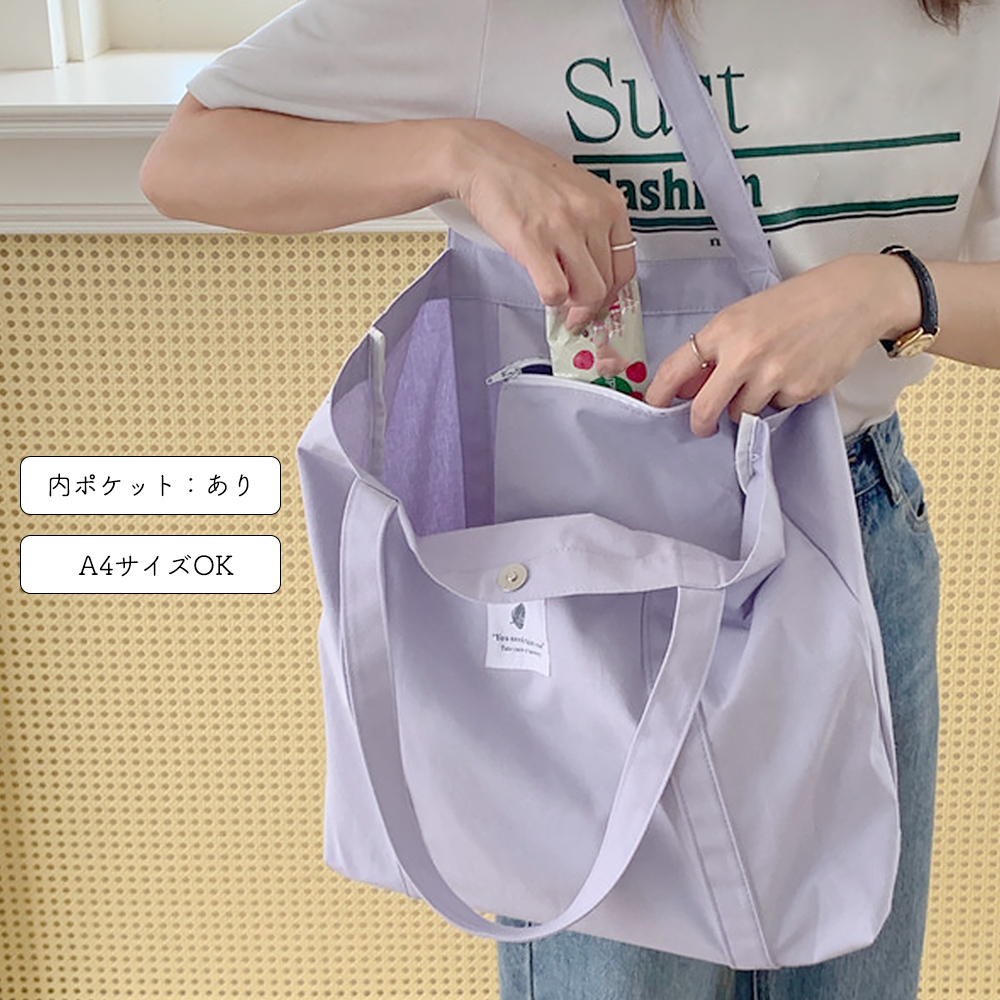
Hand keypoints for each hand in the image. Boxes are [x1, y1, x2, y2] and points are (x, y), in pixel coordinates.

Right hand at [447, 119, 635, 329]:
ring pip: (586, 293)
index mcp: (609, 203)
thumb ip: (592, 229)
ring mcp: (564, 228)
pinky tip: (541, 286)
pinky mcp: (534, 242)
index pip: (625, 267)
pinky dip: (549, 299)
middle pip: (606, 285)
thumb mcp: (576, 192)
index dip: (611, 294)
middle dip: (589, 306)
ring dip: (570, 305)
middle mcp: (592, 215)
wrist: (484, 157)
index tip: (598, 302)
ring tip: (557, 298)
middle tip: (573, 311)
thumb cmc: (525, 175)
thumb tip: (595, 274)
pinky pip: (555, 291)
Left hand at [645, 253, 919, 435]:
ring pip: (742, 414)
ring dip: (746, 406)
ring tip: (765, 379)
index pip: (675, 369)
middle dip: (699, 423)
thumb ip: (714, 352)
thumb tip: (684, 390)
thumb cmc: (792, 305)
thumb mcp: (744, 317)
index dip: (658, 395)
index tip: (652, 408)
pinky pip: (775, 409)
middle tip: (703, 426)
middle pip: (704, 408)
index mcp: (723, 330)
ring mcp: (772, 375)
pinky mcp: (799, 390)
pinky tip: (793, 374)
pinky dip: (778, 400)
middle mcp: (744, 354)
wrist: (851, 298)